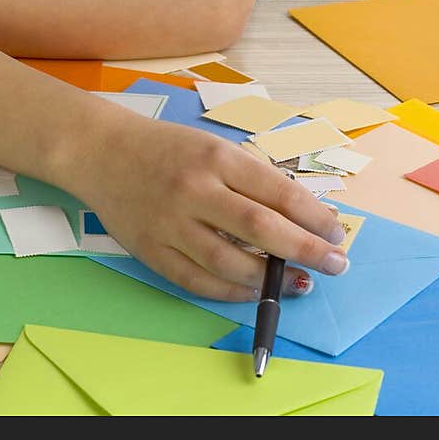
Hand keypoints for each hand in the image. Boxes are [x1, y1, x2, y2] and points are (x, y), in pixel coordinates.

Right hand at [78, 115, 348, 301]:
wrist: (102, 151)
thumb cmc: (167, 148)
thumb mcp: (212, 147)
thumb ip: (250, 179)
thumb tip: (300, 217)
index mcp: (216, 157)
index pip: (276, 191)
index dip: (312, 216)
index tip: (336, 233)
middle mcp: (195, 190)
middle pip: (260, 228)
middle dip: (305, 250)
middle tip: (335, 264)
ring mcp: (171, 223)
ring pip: (230, 262)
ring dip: (271, 279)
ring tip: (298, 283)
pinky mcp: (152, 250)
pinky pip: (198, 281)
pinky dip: (230, 291)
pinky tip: (253, 291)